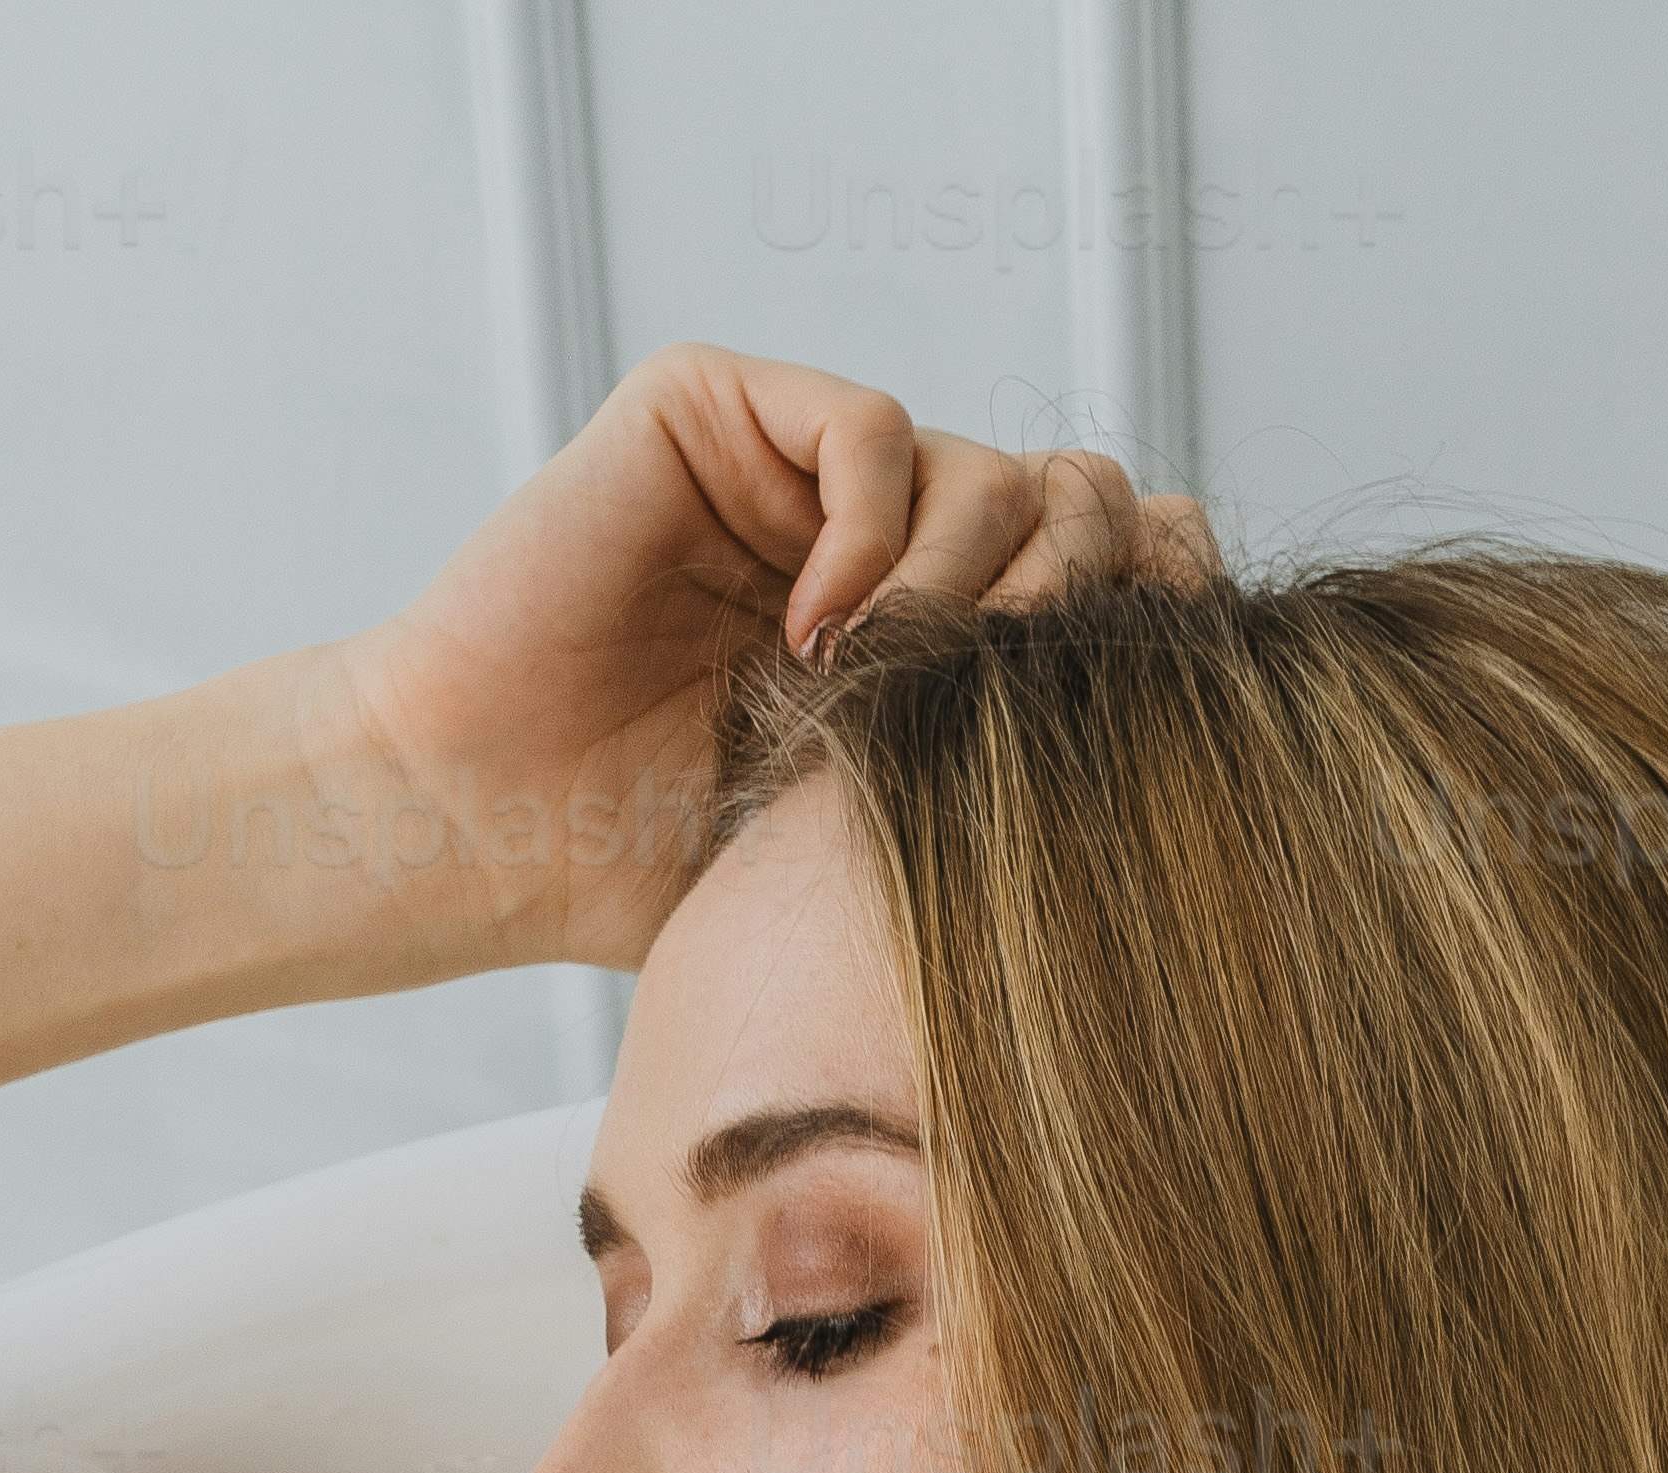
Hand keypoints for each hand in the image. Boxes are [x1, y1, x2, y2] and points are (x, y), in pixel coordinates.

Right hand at [332, 351, 1215, 952]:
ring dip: (959, 590)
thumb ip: (993, 783)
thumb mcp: (871, 844)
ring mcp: (797, 465)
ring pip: (987, 466)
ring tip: (868, 696)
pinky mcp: (715, 408)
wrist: (483, 830)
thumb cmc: (646, 868)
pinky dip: (874, 533)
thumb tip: (1183, 776)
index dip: (1147, 602)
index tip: (1135, 702)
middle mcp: (876, 532)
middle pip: (1072, 500)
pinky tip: (814, 641)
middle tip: (988, 706)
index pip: (1104, 559)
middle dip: (1065, 601)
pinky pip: (874, 429)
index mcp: (928, 626)